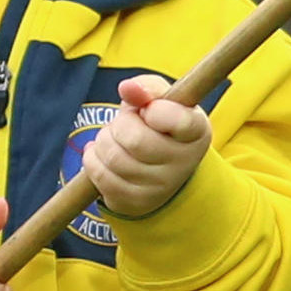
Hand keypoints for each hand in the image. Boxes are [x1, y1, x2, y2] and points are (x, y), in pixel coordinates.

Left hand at [86, 75, 210, 217]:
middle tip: (125, 124)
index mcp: (197, 132)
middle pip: (135, 140)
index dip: (154, 110)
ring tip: (115, 139)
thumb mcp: (161, 100)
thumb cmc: (159, 125)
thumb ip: (147, 88)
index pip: (177, 121)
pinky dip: (93, 158)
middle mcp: (184, 163)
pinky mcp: (136, 202)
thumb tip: (127, 88)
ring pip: (113, 157)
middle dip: (120, 125)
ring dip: (104, 141)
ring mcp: (161, 187)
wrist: (160, 168)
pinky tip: (104, 155)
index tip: (148, 110)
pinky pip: (100, 175)